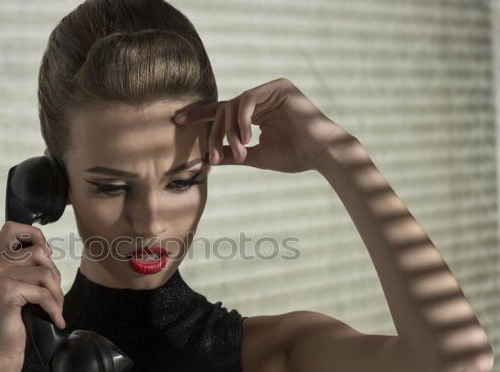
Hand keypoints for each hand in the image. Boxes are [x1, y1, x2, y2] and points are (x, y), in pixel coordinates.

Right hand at [0, 221, 65, 358]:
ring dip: (57, 292)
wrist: (2, 350)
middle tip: (54, 296)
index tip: (46, 255)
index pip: (12, 228)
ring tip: (55, 308)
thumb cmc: (15, 319)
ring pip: (45, 271)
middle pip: (39, 252)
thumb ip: (26, 265)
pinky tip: (56, 319)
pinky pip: (43, 292)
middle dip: (54, 275)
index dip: (34, 234)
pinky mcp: (6, 292)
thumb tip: (48, 248)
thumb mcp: (19, 286)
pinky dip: (54, 308)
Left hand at [173, 77, 353, 172]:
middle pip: (224, 109)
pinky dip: (242, 120)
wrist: (321, 154)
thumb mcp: (255, 156)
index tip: (177, 120)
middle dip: (215, 133)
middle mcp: (261, 98)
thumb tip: (207, 157)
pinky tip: (246, 138)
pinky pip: (247, 99)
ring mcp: (270, 90)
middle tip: (215, 156)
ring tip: (239, 152)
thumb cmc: (294, 156)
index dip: (200, 115)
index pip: (222, 111)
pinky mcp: (278, 87)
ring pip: (233, 105)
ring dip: (230, 131)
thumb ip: (232, 153)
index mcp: (255, 112)